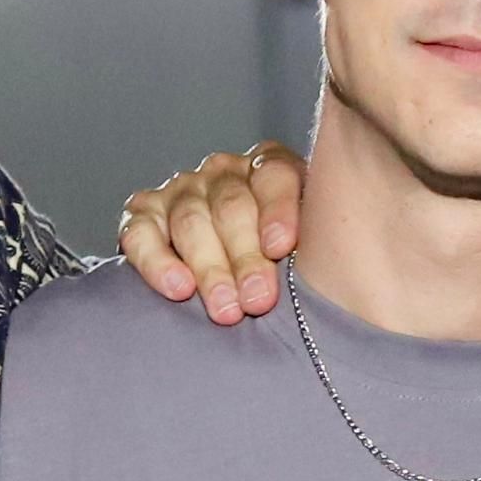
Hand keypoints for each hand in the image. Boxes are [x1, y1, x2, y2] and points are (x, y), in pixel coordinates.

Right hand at [114, 142, 302, 324]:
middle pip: (231, 205)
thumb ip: (320, 244)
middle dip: (246, 257)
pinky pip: (141, 233)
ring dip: (210, 269)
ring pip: (191, 221)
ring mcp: (181, 190)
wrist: (235, 283)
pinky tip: (179, 289)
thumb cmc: (287, 266)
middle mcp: (224, 173)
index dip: (278, 209)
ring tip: (227, 310)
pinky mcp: (143, 215)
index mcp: (269, 170)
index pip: (274, 174)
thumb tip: (338, 268)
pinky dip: (158, 262)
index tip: (281, 247)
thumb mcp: (311, 248)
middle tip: (259, 300)